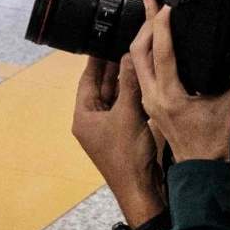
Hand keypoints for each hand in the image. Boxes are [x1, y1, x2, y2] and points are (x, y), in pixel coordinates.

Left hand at [72, 55, 163, 220]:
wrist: (140, 190)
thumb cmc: (127, 157)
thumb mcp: (128, 114)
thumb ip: (130, 83)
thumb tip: (130, 55)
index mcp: (84, 117)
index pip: (87, 80)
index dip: (96, 59)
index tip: (104, 39)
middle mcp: (92, 121)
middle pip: (101, 86)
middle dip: (113, 66)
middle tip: (125, 43)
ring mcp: (107, 129)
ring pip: (115, 96)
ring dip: (125, 79)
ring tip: (137, 55)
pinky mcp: (122, 134)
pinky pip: (125, 108)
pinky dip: (133, 95)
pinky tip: (145, 81)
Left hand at [129, 0, 229, 162]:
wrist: (202, 171)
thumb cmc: (216, 143)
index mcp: (169, 96)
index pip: (160, 53)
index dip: (162, 26)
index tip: (168, 6)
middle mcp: (152, 97)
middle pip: (139, 52)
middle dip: (145, 23)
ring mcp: (147, 101)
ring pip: (136, 61)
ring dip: (143, 36)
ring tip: (150, 13)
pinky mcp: (149, 104)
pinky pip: (140, 71)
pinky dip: (146, 52)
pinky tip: (153, 42)